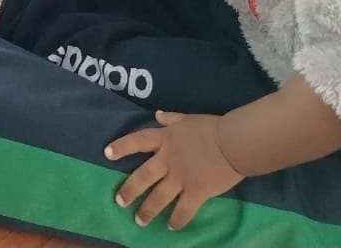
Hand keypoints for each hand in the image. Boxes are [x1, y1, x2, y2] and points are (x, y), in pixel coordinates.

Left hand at [106, 112, 243, 230]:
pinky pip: (183, 210)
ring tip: (139, 220)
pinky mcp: (196, 192)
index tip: (107, 154)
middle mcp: (168, 160)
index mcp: (165, 139)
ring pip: (158, 197)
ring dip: (147, 210)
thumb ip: (171, 118)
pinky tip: (171, 226)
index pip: (138, 141)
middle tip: (119, 202)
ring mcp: (180, 178)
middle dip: (129, 190)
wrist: (233, 142)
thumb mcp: (187, 118)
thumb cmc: (211, 128)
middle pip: (143, 176)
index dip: (122, 147)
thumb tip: (157, 115)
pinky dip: (177, 219)